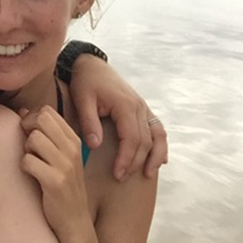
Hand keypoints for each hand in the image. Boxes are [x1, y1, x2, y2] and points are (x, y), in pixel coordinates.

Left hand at [20, 106, 96, 242]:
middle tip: (28, 146)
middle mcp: (72, 149)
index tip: (30, 133)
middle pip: (40, 119)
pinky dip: (24, 166)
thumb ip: (43, 132)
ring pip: (33, 138)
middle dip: (27, 128)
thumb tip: (23, 110)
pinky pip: (28, 161)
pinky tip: (32, 174)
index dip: (32, 118)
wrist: (74, 219)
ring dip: (26, 149)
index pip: (48, 111)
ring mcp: (65, 165)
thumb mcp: (59, 155)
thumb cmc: (62, 183)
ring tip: (32, 161)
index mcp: (74, 140)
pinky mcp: (55, 181)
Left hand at [69, 55, 167, 180]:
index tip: (117, 173)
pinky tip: (160, 158)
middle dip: (136, 162)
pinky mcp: (142, 107)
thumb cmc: (85, 81)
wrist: (91, 64)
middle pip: (145, 141)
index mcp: (125, 105)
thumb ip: (89, 122)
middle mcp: (139, 106)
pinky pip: (157, 128)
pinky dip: (160, 144)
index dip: (126, 159)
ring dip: (155, 156)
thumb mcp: (82, 99)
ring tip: (148, 174)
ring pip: (157, 135)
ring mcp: (143, 106)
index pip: (132, 138)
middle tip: (122, 178)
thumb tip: (96, 145)